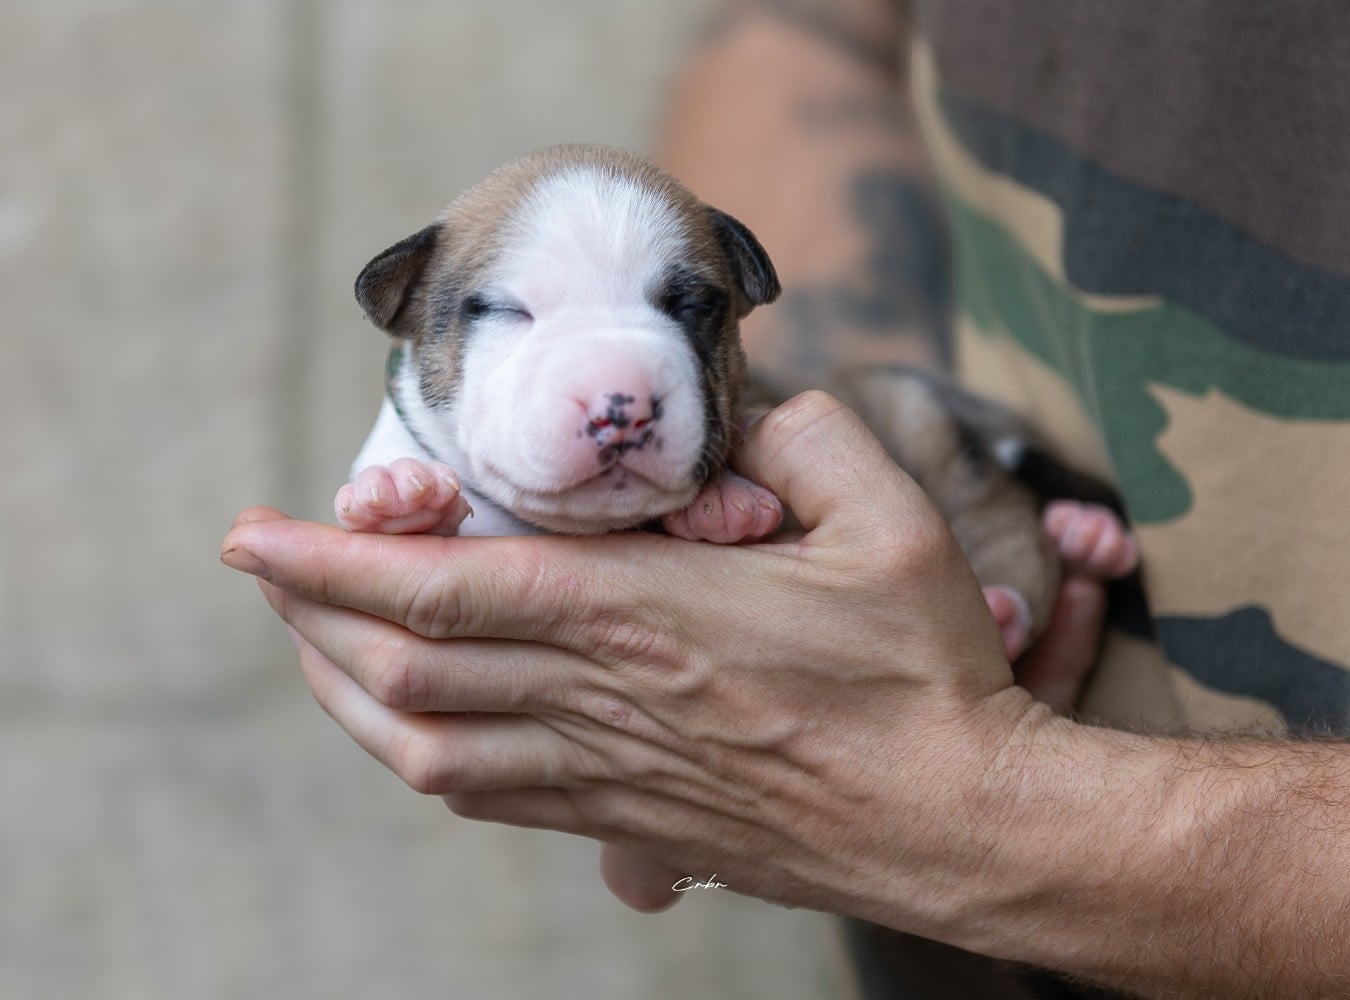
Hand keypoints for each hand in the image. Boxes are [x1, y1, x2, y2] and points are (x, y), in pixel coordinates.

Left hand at [221, 392, 1048, 929]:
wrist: (958, 824)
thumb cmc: (927, 678)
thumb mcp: (891, 521)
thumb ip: (803, 438)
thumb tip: (748, 408)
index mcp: (644, 613)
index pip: (445, 585)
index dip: (332, 561)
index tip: (256, 536)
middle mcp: (601, 699)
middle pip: (404, 665)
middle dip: (311, 616)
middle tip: (267, 573)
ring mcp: (607, 773)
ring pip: (426, 746)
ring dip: (348, 694)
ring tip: (312, 647)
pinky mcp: (629, 823)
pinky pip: (489, 799)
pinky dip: (424, 755)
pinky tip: (413, 731)